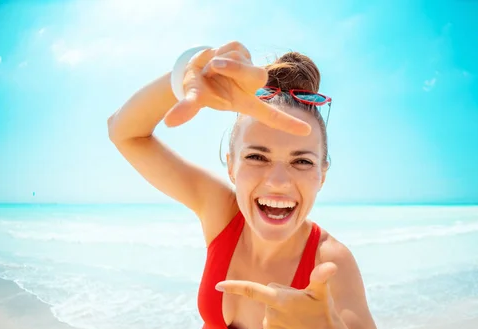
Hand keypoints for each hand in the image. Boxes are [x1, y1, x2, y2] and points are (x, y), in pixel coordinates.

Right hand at [163, 41, 310, 135]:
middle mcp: (251, 86)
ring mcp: (248, 67)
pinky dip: (219, 50)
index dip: (289, 124)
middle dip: (234, 68)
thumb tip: (169, 121)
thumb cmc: (198, 90)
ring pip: (239, 58)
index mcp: (246, 103)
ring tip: (210, 67)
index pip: (272, 115)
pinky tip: (213, 57)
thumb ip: (185, 109)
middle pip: (257, 74)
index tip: (307, 132)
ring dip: (219, 60)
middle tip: (213, 65)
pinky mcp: (243, 51)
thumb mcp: (194, 99)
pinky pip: (233, 47)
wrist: (192, 70)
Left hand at [215, 262, 338, 328]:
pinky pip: (268, 318)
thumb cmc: (323, 308)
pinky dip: (277, 317)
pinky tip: (291, 321)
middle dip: (279, 292)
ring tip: (296, 311)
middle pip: (267, 292)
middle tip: (298, 299)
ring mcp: (269, 327)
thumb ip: (321, 277)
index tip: (218, 285)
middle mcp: (271, 315)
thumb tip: (331, 266)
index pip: (252, 291)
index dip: (235, 287)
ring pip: (267, 305)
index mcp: (279, 301)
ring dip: (278, 305)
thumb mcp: (322, 291)